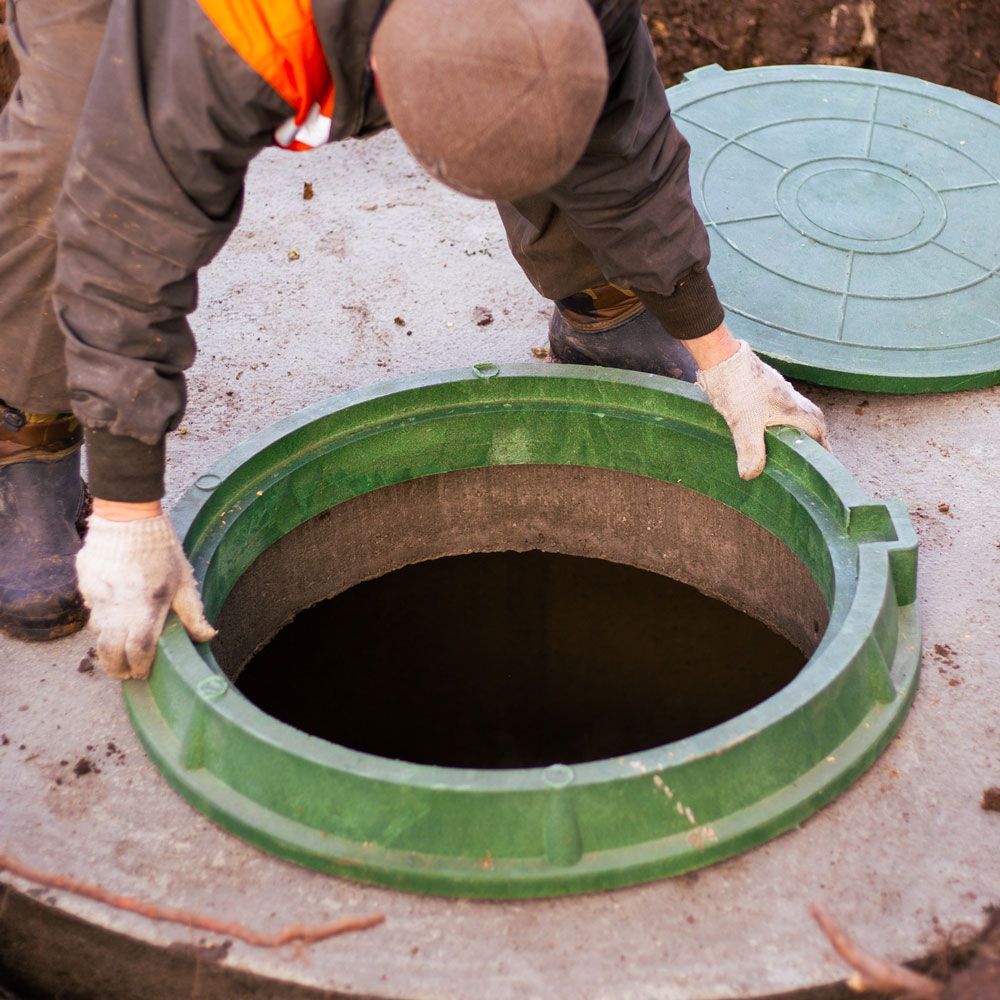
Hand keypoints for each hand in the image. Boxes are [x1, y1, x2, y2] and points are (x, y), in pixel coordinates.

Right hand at [76, 513, 215, 678]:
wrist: (127, 516)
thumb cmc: (161, 547)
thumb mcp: (184, 579)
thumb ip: (192, 612)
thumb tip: (207, 636)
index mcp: (146, 604)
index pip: (138, 649)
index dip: (139, 666)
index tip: (143, 672)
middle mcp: (118, 604)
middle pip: (109, 651)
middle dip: (116, 668)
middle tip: (126, 672)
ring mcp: (98, 594)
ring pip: (96, 632)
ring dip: (107, 644)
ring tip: (121, 645)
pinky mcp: (84, 584)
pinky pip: (91, 609)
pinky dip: (101, 617)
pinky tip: (114, 613)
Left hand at [696, 340, 829, 479]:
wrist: (722, 357)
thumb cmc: (737, 387)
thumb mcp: (743, 424)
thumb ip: (750, 450)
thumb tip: (751, 475)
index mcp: (794, 409)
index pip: (818, 431)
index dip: (823, 449)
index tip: (825, 465)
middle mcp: (791, 399)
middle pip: (812, 421)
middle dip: (815, 439)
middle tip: (812, 457)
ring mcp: (778, 391)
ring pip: (797, 413)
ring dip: (798, 428)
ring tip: (792, 446)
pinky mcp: (765, 387)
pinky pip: (781, 407)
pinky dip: (782, 420)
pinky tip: (768, 427)